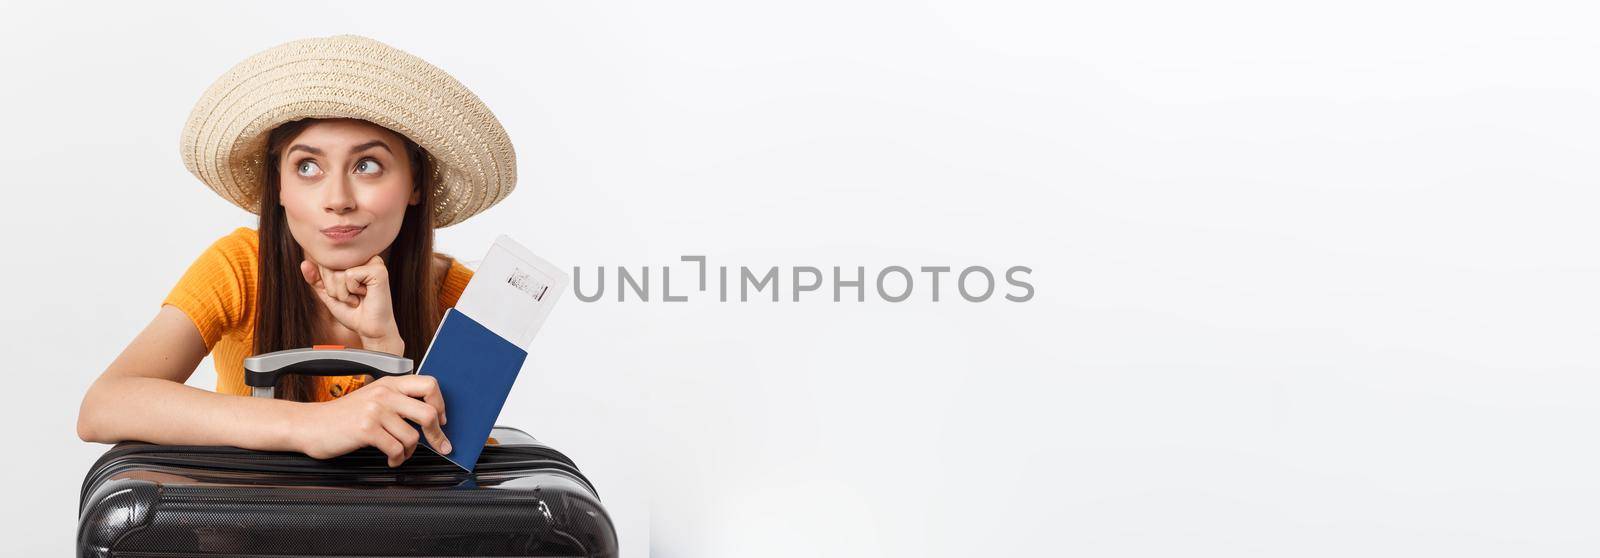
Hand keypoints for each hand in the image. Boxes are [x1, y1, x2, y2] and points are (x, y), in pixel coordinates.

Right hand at [292, 375, 450, 466]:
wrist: (310, 425)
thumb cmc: (342, 416)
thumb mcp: (372, 399)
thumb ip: (397, 401)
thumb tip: (429, 414)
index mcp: (389, 383)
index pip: (429, 384)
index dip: (441, 404)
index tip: (442, 420)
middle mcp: (384, 393)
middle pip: (429, 412)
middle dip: (437, 434)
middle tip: (439, 445)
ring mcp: (375, 410)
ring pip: (412, 436)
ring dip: (410, 452)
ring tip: (400, 454)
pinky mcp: (366, 429)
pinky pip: (396, 449)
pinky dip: (397, 459)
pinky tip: (390, 459)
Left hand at [300, 255, 400, 348]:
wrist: (369, 329)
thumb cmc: (352, 312)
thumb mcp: (328, 294)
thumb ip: (316, 279)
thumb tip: (304, 263)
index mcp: (354, 259)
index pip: (324, 262)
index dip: (327, 283)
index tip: (344, 292)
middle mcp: (363, 256)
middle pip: (329, 266)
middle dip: (333, 288)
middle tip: (352, 297)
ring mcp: (372, 261)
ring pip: (338, 272)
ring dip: (343, 293)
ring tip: (358, 297)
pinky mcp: (378, 270)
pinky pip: (349, 276)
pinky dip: (352, 291)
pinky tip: (365, 295)